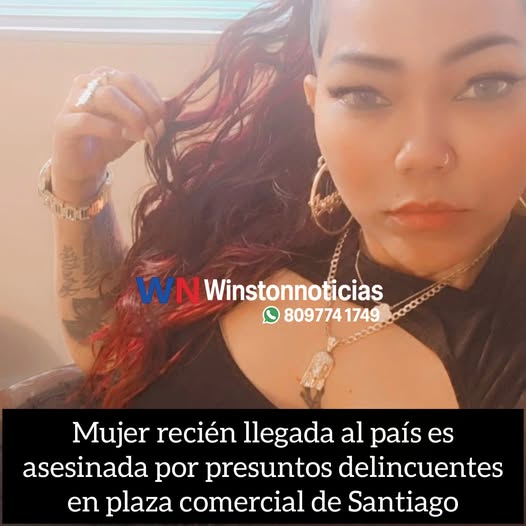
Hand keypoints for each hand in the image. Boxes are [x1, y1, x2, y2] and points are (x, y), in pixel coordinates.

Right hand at [51, 66, 166, 187]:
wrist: (83, 165)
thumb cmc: (109, 141)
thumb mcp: (136, 127)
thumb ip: (151, 116)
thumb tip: (172, 105)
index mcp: (108, 79)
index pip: (138, 80)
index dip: (155, 101)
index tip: (162, 124)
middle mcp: (89, 83)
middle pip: (125, 80)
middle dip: (147, 106)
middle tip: (155, 129)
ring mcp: (73, 101)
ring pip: (107, 96)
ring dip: (132, 117)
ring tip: (141, 136)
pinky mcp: (63, 123)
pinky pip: (87, 120)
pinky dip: (109, 128)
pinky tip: (120, 136)